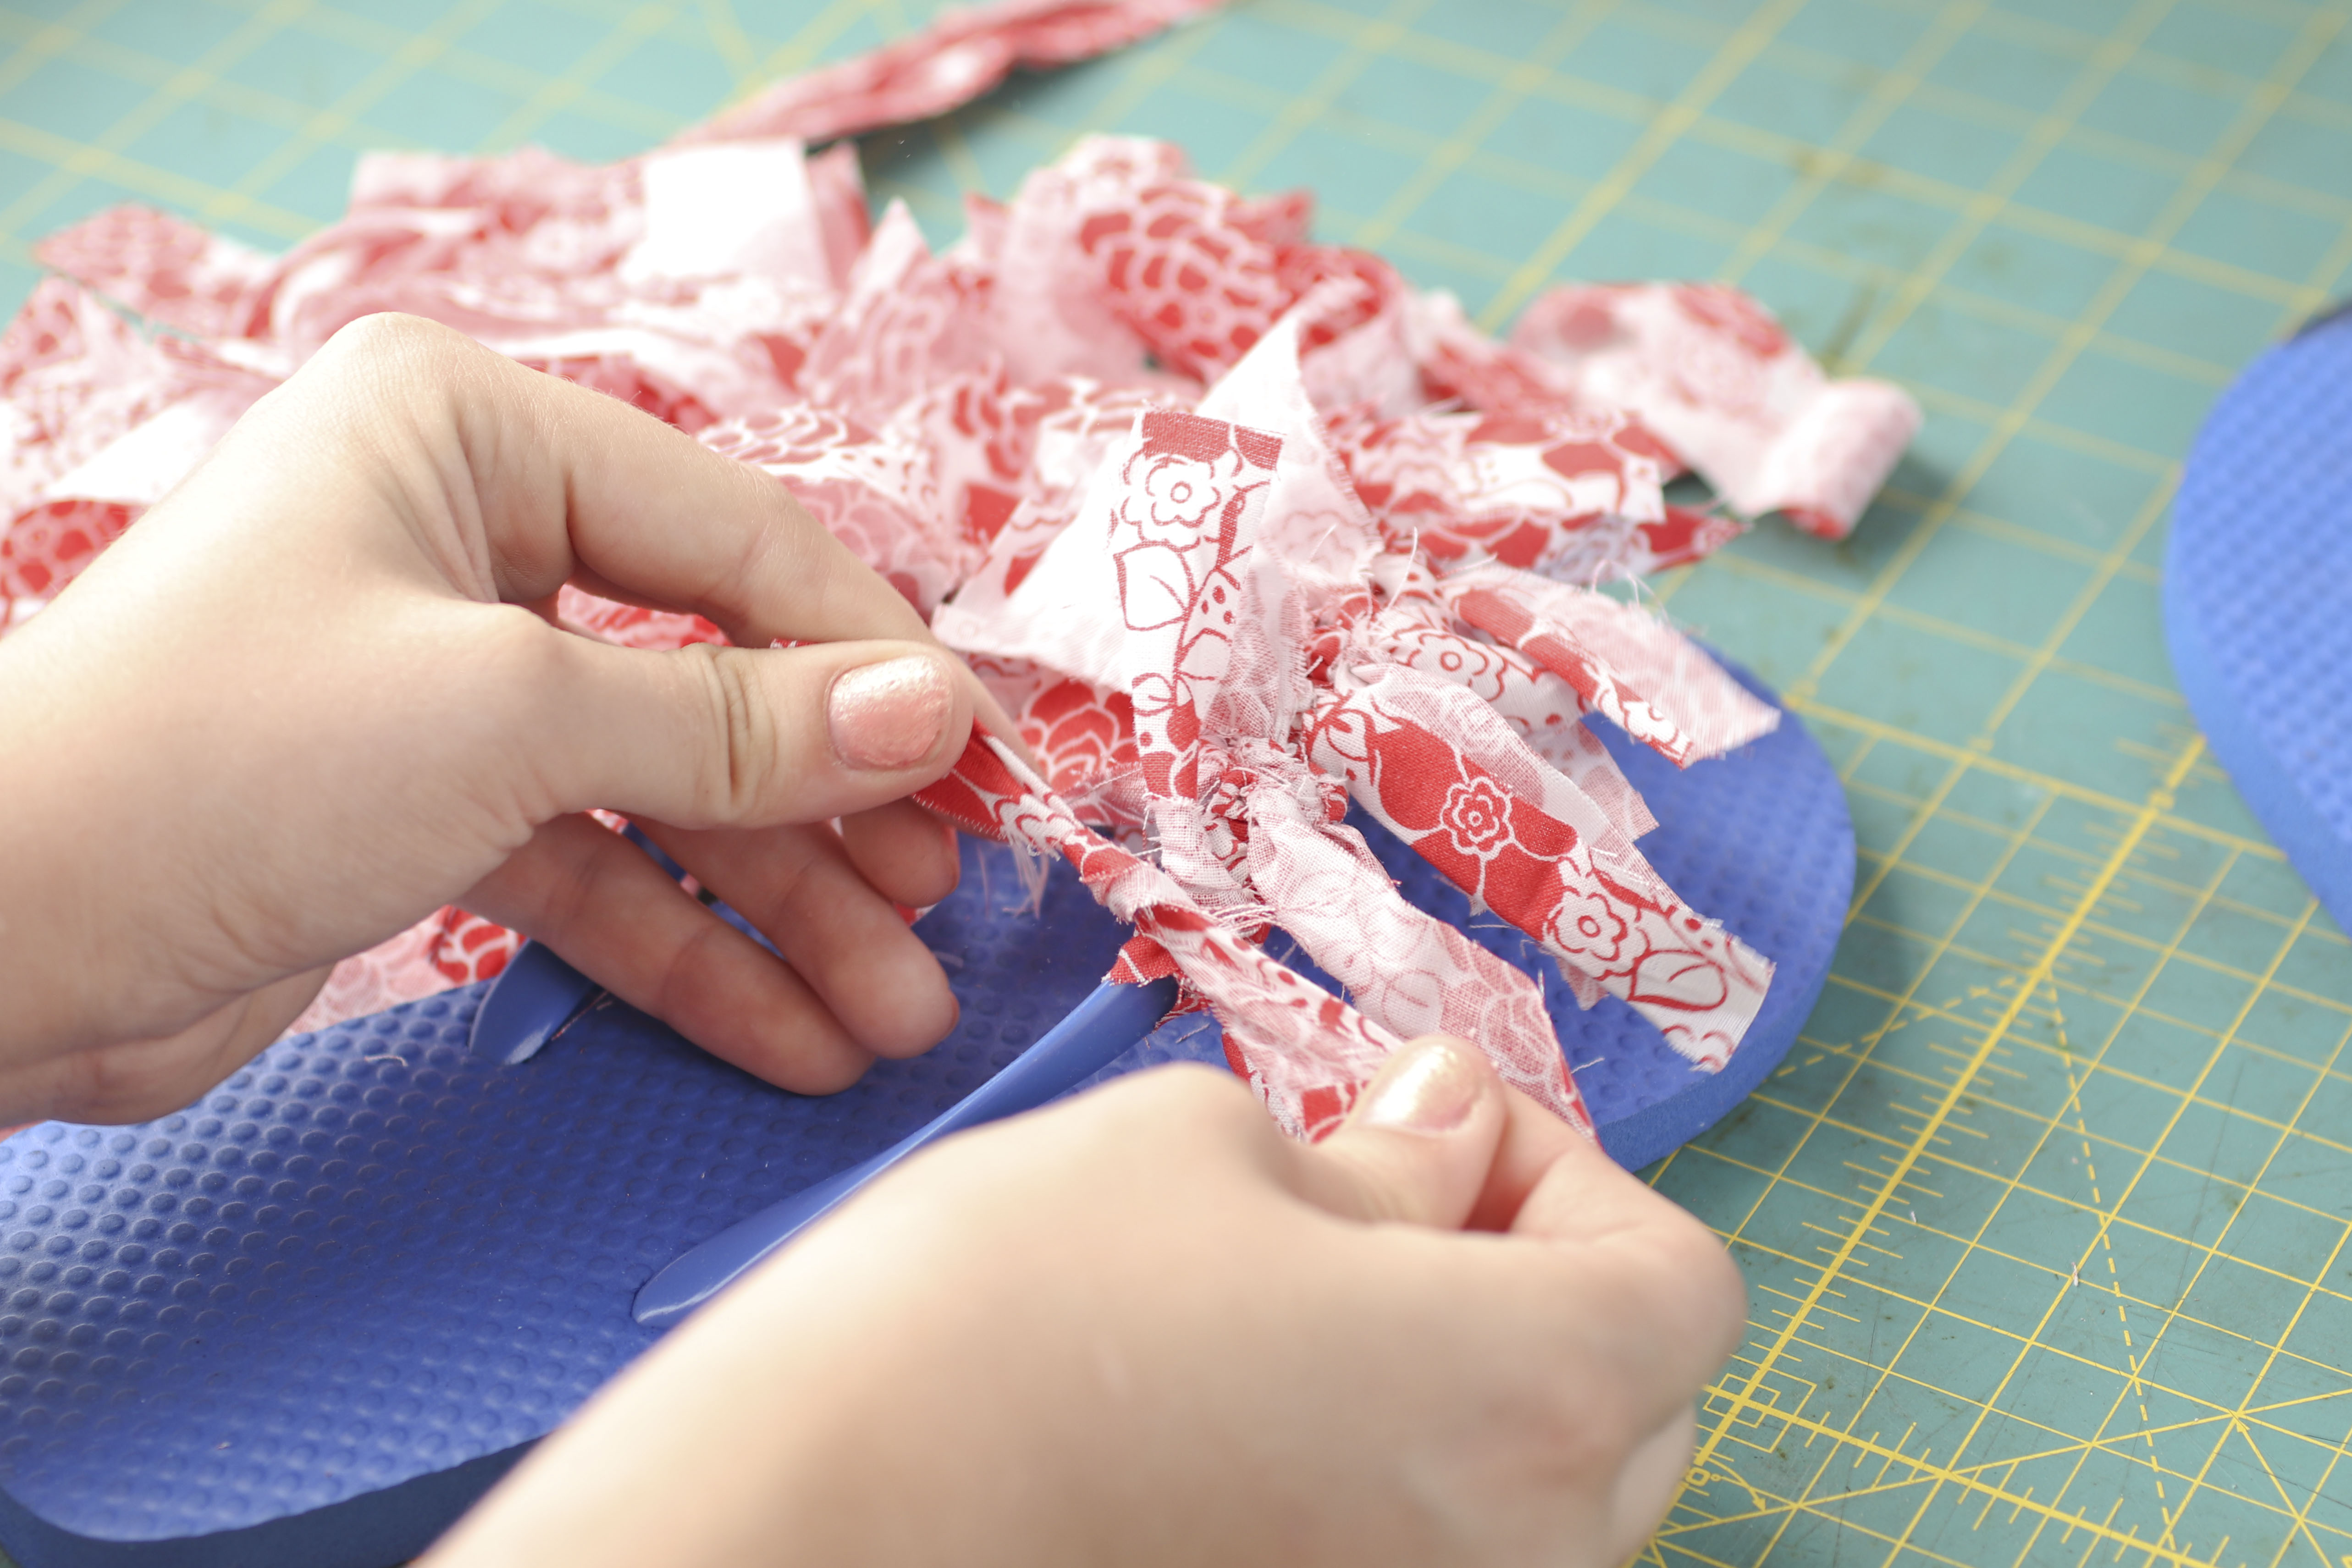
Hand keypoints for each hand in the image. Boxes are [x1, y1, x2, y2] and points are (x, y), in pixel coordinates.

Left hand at [0, 313, 1010, 1123]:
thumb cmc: (215, 764)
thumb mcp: (510, 719)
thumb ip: (736, 723)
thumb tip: (933, 713)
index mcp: (471, 433)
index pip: (736, 535)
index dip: (873, 658)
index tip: (982, 768)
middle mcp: (467, 537)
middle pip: (713, 670)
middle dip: (834, 810)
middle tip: (947, 908)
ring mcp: (450, 678)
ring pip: (667, 788)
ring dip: (784, 905)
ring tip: (894, 1011)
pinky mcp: (428, 805)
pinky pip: (596, 865)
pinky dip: (687, 947)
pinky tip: (787, 1030)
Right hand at [424, 1037, 1744, 1566]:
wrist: (808, 1524)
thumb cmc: (1005, 1313)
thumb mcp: (1201, 1148)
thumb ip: (1374, 1154)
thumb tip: (1443, 1141)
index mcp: (1523, 1393)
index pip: (1681, 1285)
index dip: (1572, 1178)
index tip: (1433, 1137)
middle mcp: (1519, 1558)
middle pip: (1629, 1407)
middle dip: (1534, 1283)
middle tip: (1377, 1208)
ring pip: (1537, 1509)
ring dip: (1463, 1392)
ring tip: (1298, 1317)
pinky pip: (1424, 1567)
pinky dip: (1388, 1491)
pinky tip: (1253, 1423)